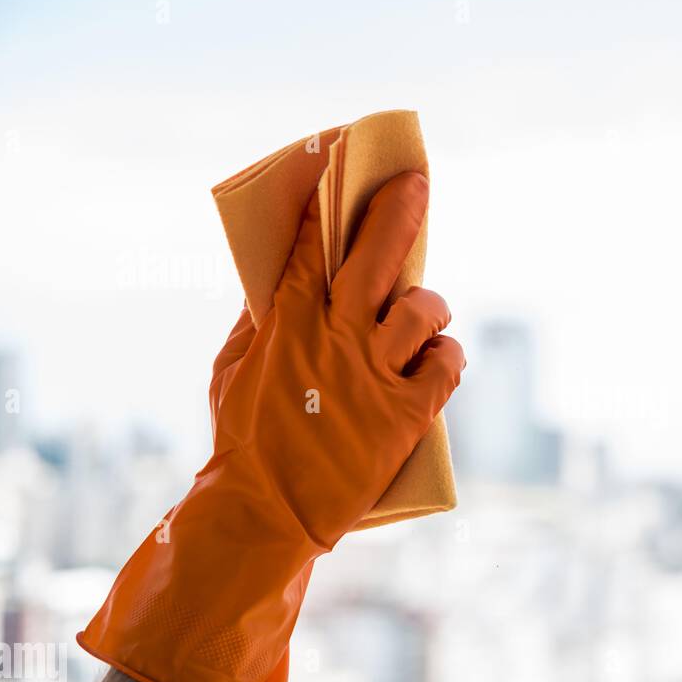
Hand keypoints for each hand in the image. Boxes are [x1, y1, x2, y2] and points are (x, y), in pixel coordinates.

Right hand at [78, 172, 463, 681]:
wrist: (265, 513)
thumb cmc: (243, 442)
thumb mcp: (232, 374)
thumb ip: (256, 325)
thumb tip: (274, 287)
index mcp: (286, 322)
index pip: (308, 246)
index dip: (326, 205)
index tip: (339, 169)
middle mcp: (335, 336)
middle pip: (377, 256)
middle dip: (399, 211)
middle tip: (416, 184)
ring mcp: (374, 373)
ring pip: (423, 309)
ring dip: (430, 307)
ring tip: (425, 318)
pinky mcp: (406, 412)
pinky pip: (448, 364)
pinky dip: (450, 357)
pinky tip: (441, 359)